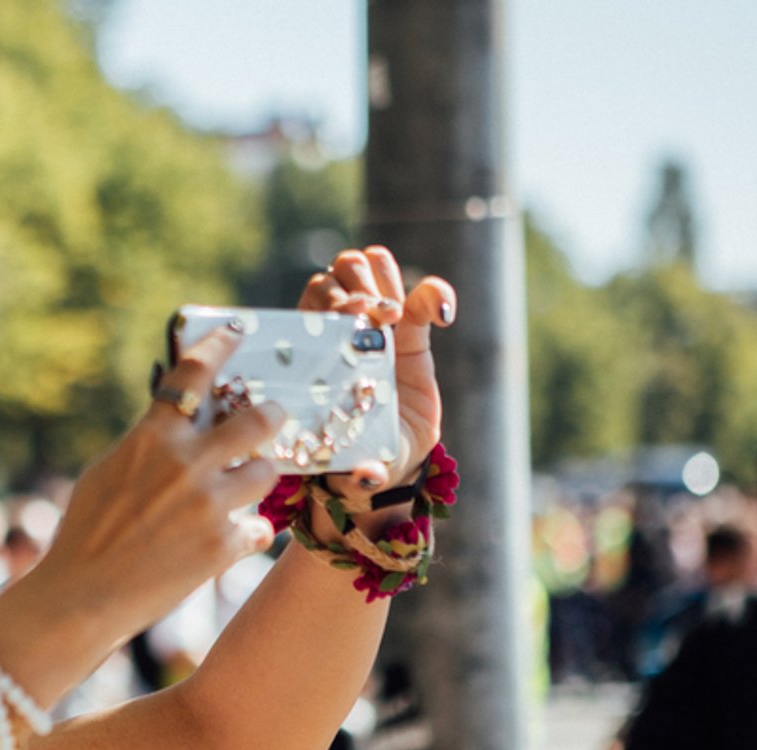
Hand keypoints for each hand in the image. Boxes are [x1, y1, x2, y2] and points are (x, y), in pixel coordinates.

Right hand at [28, 326, 284, 640]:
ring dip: (259, 476)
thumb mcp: (108, 469)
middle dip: (271, 415)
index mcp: (153, 437)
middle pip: (258, 420)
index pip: (195, 372)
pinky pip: (258, 527)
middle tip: (272, 417)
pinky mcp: (222, 547)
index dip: (221, 344)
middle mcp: (187, 464)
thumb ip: (148, 442)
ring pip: (266, 472)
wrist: (81, 595)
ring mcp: (209, 505)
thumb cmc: (87, 530)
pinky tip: (229, 539)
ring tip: (246, 485)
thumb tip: (181, 422)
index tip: (238, 331)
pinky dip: (246, 532)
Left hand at [297, 247, 453, 491]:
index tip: (352, 319)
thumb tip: (366, 478)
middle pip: (341, 270)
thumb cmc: (358, 459)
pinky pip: (426, 291)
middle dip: (357, 285)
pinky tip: (443, 317)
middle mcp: (343, 329)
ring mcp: (380, 324)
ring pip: (374, 265)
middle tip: (377, 316)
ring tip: (399, 316)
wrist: (392, 457)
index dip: (330, 300)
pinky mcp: (417, 328)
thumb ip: (358, 470)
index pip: (313, 298)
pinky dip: (436, 292)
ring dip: (388, 281)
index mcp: (314, 350)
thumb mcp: (352, 465)